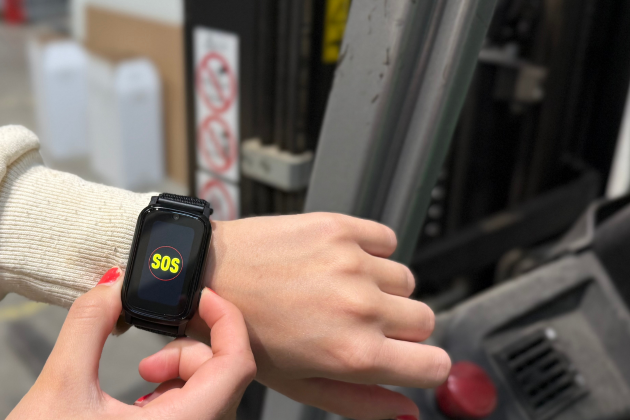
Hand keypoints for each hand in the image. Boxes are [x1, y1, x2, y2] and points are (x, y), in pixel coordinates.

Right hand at [7, 268, 255, 419]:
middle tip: (147, 358)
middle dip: (187, 351)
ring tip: (142, 376)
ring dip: (180, 371)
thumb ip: (88, 326)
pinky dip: (175, 392)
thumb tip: (113, 283)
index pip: (237, 366)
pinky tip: (141, 397)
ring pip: (211, 394)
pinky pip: (195, 411)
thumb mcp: (60, 388)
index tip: (200, 296)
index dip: (226, 320)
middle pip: (225, 377)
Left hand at [188, 213, 450, 419]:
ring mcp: (352, 263)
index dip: (424, 365)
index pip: (435, 364)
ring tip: (338, 290)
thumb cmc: (246, 331)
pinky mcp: (340, 227)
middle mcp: (360, 306)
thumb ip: (360, 401)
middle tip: (359, 323)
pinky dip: (372, 250)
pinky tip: (338, 261)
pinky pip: (387, 239)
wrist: (206, 274)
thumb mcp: (299, 384)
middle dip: (400, 327)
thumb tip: (405, 409)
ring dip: (382, 287)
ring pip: (405, 280)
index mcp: (353, 353)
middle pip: (425, 320)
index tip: (409, 358)